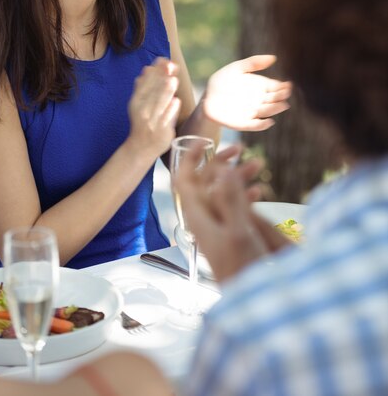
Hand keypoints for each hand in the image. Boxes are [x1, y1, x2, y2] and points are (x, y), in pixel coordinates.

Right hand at [128, 58, 180, 156]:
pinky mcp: (161, 132)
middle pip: (153, 92)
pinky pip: (166, 120)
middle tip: (170, 65)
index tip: (163, 59)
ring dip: (166, 92)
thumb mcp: (138, 105)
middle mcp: (142, 111)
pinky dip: (170, 111)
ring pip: (159, 105)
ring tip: (173, 81)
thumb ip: (143, 88)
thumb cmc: (142, 123)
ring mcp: (152, 122)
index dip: (154, 71)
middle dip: (161, 78)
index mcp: (136, 102)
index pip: (144, 83)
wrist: (140, 148)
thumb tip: (147, 69)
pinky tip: (176, 102)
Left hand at [176, 142, 289, 281]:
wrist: (253, 303)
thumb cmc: (244, 271)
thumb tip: (222, 168)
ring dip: (238, 177)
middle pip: (205, 182)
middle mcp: (205, 219)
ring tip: (259, 166)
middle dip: (222, 163)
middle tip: (241, 150)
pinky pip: (233, 207)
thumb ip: (231, 200)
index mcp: (199, 217)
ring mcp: (218, 226)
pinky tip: (261, 192)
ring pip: (222, 193)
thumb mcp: (239, 232)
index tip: (203, 140)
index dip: (189, 158)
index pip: (184, 180)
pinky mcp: (230, 234)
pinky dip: (245, 195)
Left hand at [203, 55, 291, 130]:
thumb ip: (253, 63)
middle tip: (286, 94)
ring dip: (275, 109)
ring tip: (283, 105)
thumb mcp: (237, 68)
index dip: (283, 87)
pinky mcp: (243, 123)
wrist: (207, 97)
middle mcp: (259, 100)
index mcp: (261, 87)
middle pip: (274, 100)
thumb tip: (274, 58)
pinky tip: (269, 122)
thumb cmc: (222, 81)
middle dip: (281, 97)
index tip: (288, 85)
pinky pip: (254, 125)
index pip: (276, 88)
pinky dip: (262, 125)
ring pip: (267, 112)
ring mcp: (252, 112)